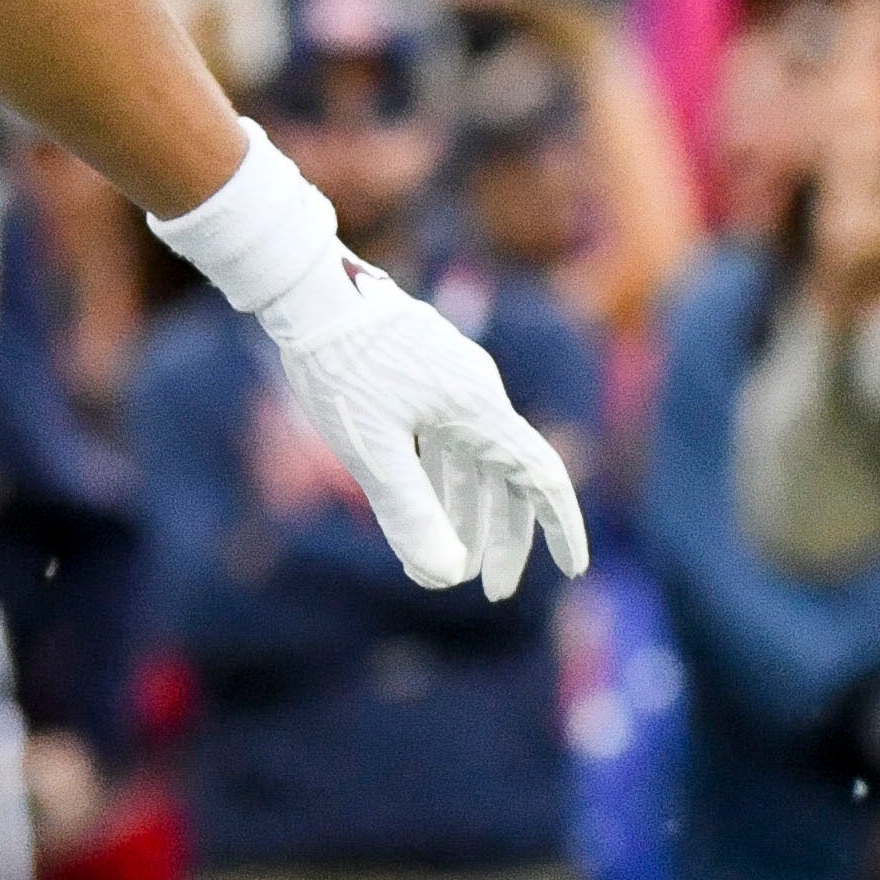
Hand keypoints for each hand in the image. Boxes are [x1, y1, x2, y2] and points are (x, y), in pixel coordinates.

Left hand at [153, 124, 587, 594]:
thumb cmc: (339, 365)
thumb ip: (410, 511)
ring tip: (453, 563)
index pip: (542, 476)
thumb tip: (443, 578)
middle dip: (503, 537)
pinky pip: (445, 437)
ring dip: (468, 512)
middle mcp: (475, 393)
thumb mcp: (371, 448)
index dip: (562, 526)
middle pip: (507, 477)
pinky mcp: (419, 370)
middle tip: (493, 591)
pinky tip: (425, 506)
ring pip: (472, 459)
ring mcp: (448, 380)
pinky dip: (441, 478)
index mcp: (478, 410)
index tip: (573, 571)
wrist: (306, 288)